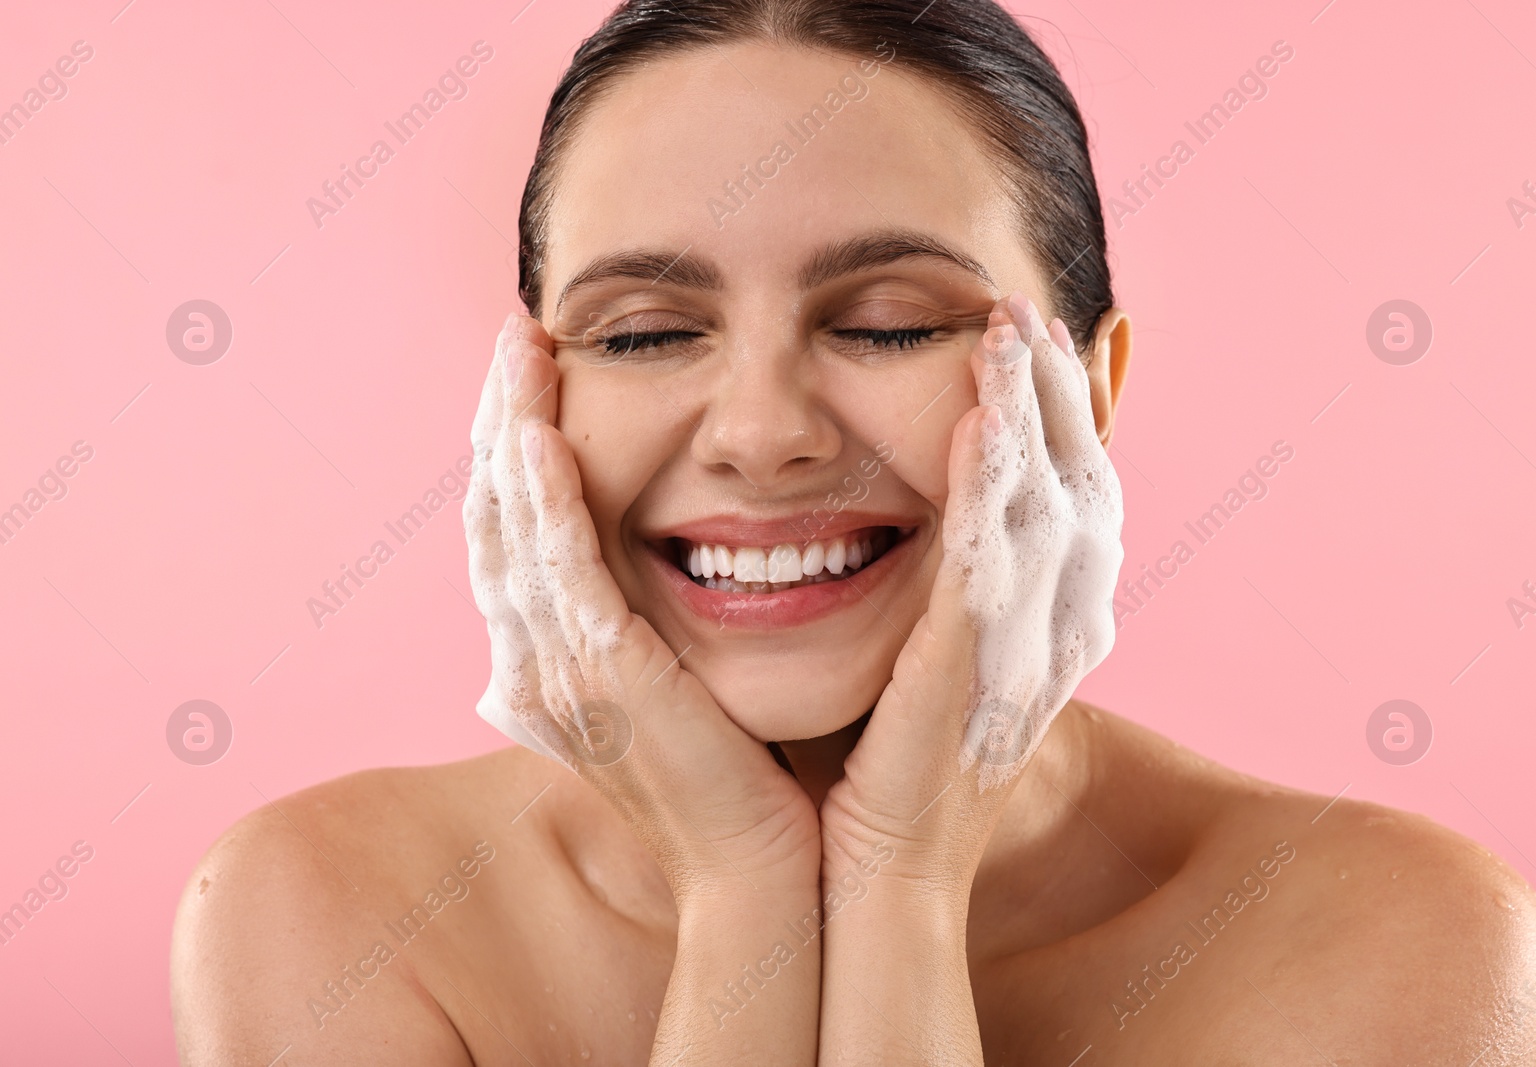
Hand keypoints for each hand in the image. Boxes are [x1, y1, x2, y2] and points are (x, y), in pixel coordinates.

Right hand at [464, 312, 819, 899]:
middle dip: (501, 418)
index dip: (515, 447)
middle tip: (516, 335)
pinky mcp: (603, 679)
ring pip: (513, 529)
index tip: (532, 373)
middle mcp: (536, 660)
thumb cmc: (735, 782)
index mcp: (554, 660)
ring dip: (512, 433)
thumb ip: (648, 635)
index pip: (516, 530)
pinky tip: (542, 438)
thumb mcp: (676, 693)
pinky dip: (544, 501)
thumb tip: (647, 581)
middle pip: (496, 514)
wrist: (757, 870)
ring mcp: (559, 672)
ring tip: (522, 352)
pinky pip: (559, 572)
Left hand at [820, 291, 1123, 894]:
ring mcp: (1023, 652)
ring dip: (1028, 412)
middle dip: (1055, 394)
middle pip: (1079, 483)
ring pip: (1049, 505)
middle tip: (1025, 311)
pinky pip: (993, 559)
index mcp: (1054, 630)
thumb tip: (935, 531)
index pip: (1077, 497)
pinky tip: (976, 420)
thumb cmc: (893, 776)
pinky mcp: (971, 669)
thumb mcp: (937, 668)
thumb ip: (947, 594)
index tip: (1038, 343)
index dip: (1065, 417)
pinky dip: (991, 485)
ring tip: (1003, 331)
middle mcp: (1060, 634)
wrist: (887, 882)